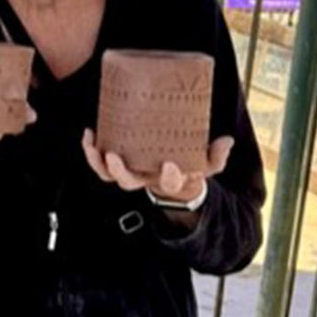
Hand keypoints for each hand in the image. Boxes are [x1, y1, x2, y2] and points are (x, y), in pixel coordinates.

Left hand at [82, 129, 233, 201]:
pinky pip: (99, 163)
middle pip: (127, 182)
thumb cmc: (189, 168)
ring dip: (97, 161)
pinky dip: (91, 151)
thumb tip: (227, 141)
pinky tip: (89, 134)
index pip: (169, 182)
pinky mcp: (116, 163)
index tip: (171, 164)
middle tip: (114, 156)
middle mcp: (143, 180)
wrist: (172, 175)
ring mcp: (128, 173)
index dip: (170, 177)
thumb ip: (217, 155)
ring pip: (107, 175)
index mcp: (167, 180)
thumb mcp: (208, 164)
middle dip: (119, 171)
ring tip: (91, 143)